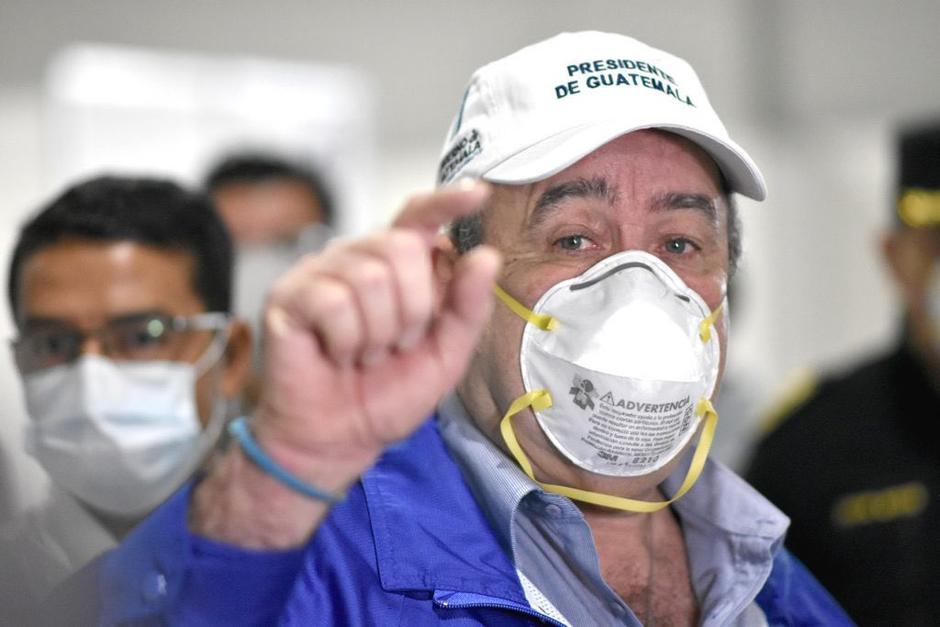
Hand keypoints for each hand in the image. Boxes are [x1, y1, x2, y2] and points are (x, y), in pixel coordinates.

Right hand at [253, 181, 499, 491]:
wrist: (340, 438)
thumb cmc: (387, 393)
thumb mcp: (445, 355)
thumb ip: (468, 308)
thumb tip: (486, 257)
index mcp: (397, 266)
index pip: (420, 217)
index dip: (446, 201)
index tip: (477, 194)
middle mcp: (358, 258)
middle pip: (402, 248)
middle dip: (413, 310)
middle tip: (396, 344)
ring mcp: (320, 273)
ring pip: (370, 278)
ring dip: (379, 333)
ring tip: (365, 353)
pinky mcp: (289, 296)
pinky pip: (334, 303)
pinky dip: (346, 341)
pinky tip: (336, 354)